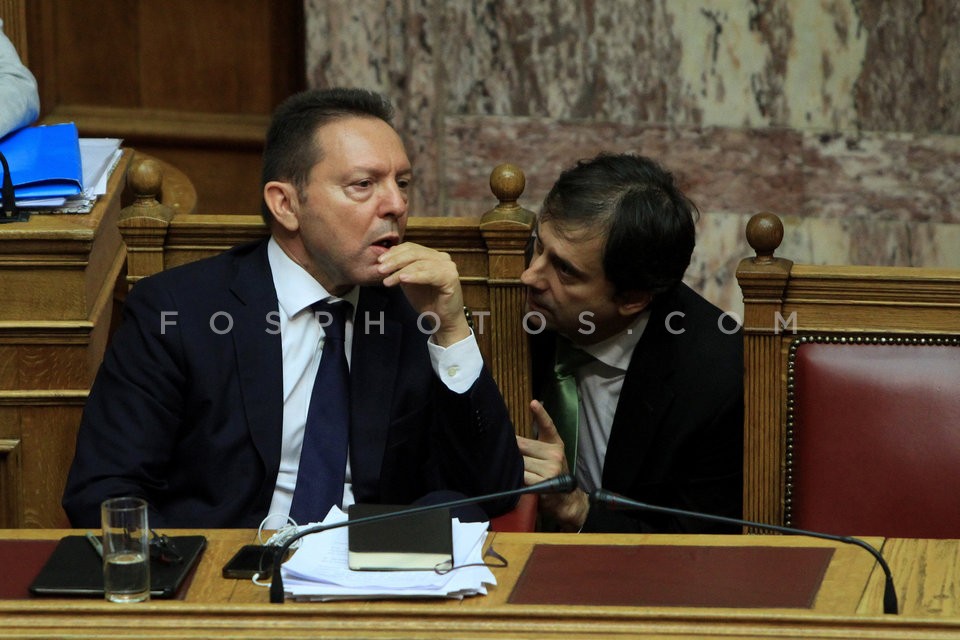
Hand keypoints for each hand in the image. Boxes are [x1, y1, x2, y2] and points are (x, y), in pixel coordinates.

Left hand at [377, 242, 470, 346]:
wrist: (442, 320)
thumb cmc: (427, 301)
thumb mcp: (409, 281)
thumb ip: (400, 268)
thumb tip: (386, 255)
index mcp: (432, 255)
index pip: (411, 248)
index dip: (394, 252)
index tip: (379, 261)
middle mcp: (442, 257)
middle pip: (414, 253)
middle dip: (394, 260)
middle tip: (380, 269)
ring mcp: (448, 266)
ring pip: (419, 263)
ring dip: (400, 270)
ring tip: (387, 279)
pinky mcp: (451, 278)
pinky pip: (430, 274)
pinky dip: (415, 276)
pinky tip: (403, 279)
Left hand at [516, 400, 588, 529]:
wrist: (566, 501)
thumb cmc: (552, 476)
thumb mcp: (549, 457)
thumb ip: (534, 446)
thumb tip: (512, 438)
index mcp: (556, 445)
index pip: (548, 426)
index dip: (541, 414)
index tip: (533, 403)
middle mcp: (555, 455)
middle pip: (523, 446)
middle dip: (513, 451)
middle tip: (507, 454)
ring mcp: (551, 469)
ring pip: (520, 462)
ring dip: (513, 467)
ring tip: (514, 472)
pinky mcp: (544, 483)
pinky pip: (521, 476)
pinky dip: (515, 478)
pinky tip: (515, 480)